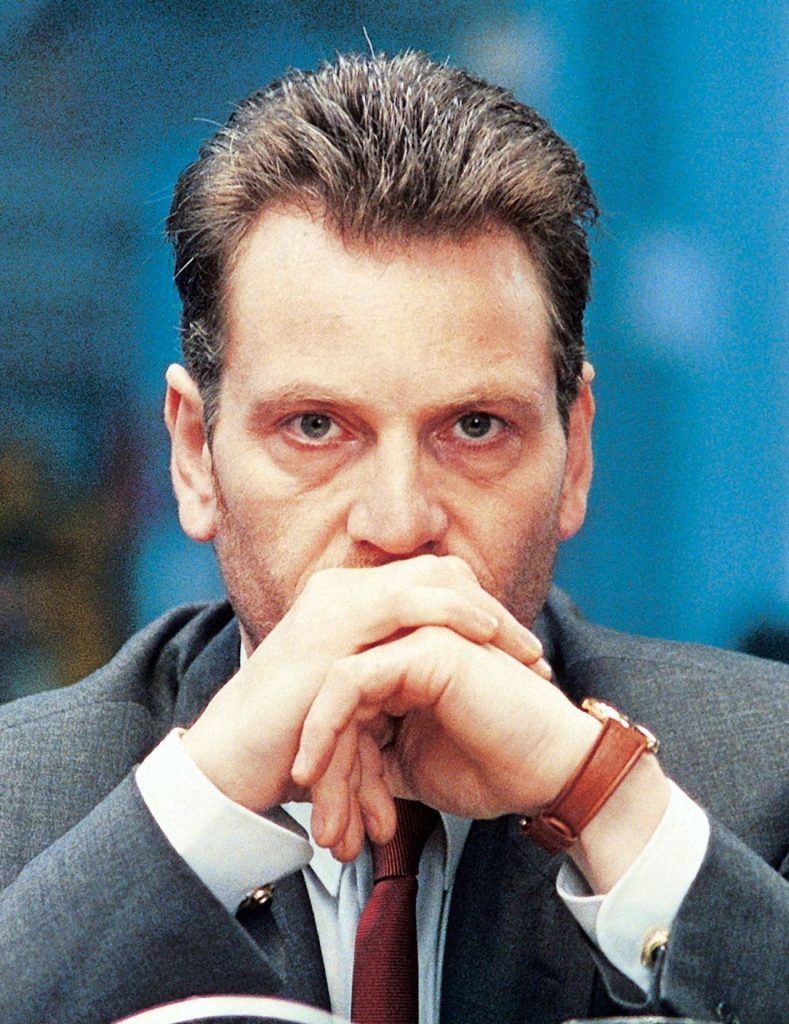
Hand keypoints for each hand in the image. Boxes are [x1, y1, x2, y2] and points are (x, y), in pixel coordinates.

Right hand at [181, 555, 548, 855]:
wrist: (230, 763)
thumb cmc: (291, 741)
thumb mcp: (351, 701)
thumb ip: (387, 683)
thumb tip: (431, 699)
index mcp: (346, 602)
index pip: (428, 583)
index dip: (478, 609)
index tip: (516, 651)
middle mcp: (341, 590)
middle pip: (439, 572)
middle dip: (493, 609)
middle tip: (532, 651)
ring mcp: (336, 602)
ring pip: (432, 580)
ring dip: (488, 614)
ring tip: (527, 651)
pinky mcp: (334, 626)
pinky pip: (409, 603)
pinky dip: (456, 614)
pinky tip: (486, 637)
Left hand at [292, 623, 600, 857]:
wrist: (555, 771)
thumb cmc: (496, 767)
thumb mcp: (410, 767)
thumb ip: (367, 758)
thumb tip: (317, 781)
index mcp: (404, 670)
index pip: (344, 712)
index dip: (332, 772)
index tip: (331, 829)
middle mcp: (406, 647)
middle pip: (335, 705)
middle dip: (328, 777)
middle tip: (330, 835)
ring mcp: (416, 639)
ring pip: (335, 696)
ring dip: (328, 766)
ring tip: (335, 828)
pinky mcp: (424, 646)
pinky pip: (351, 682)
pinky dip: (328, 729)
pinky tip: (323, 772)